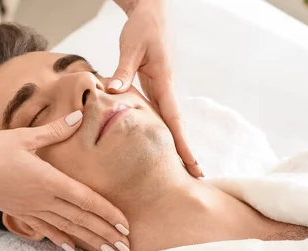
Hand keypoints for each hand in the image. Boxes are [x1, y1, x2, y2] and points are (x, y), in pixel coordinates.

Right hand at [0, 111, 129, 250]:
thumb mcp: (23, 136)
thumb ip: (54, 130)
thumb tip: (79, 115)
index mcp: (47, 180)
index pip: (84, 199)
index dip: (107, 213)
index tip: (124, 224)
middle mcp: (41, 199)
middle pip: (80, 219)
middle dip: (105, 233)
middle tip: (125, 246)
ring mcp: (30, 209)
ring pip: (66, 228)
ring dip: (89, 240)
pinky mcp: (19, 212)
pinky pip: (45, 229)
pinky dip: (60, 239)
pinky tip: (72, 248)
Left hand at [108, 0, 202, 176]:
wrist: (152, 14)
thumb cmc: (143, 28)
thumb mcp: (131, 47)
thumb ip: (123, 70)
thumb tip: (113, 92)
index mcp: (164, 81)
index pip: (174, 119)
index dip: (182, 143)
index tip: (192, 164)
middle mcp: (167, 89)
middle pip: (177, 126)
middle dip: (186, 152)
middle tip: (194, 177)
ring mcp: (163, 89)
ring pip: (170, 121)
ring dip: (176, 144)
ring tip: (181, 168)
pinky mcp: (156, 87)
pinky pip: (161, 113)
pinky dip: (164, 130)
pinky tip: (162, 144)